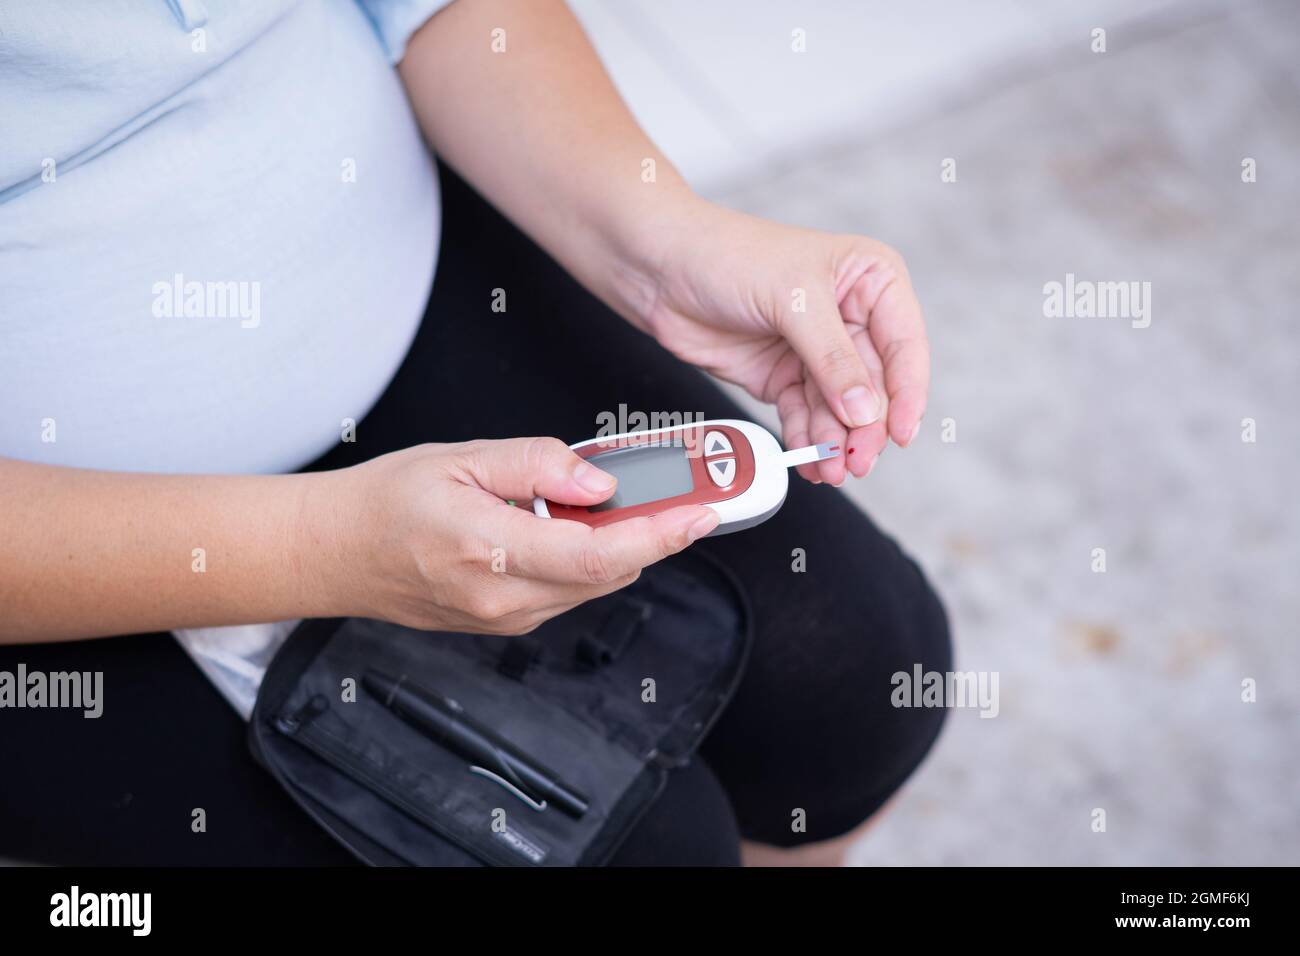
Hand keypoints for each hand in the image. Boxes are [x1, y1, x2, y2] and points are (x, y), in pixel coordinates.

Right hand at [318, 438, 718, 633]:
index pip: (599, 555)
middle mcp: (503, 598)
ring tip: (604, 500)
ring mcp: (505, 619)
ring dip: (616, 545)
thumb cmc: (387, 502)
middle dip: (648, 532)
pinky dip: (585, 559)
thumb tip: (599, 481)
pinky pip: (568, 591)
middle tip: (668, 490)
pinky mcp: (506, 623)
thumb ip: (536, 464)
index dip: (661, 536)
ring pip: (593, 584)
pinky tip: (565, 525)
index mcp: (490, 551)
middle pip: (610, 573)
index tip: (699, 513)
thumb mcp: (460, 458)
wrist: (336, 553)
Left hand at [642, 203, 929, 484]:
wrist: (659, 268)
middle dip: (866, 427)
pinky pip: (806, 416)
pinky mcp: (782, 375)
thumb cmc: (727, 254)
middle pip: (874, 386)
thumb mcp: (792, 299)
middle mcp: (851, 316)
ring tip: (830, 470)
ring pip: (840, 408)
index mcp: (871, 280)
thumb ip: (832, 358)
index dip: (908, 392)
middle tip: (856, 462)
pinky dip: (808, 439)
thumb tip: (866, 410)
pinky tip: (809, 460)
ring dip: (836, 442)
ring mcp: (816, 350)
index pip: (904, 344)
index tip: (903, 434)